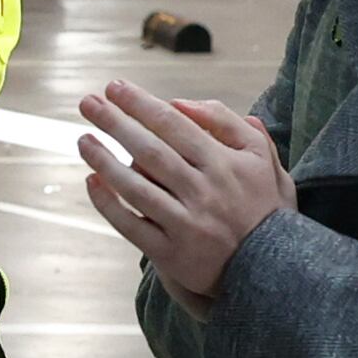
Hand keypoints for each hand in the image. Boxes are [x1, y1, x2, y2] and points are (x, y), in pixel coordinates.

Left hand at [77, 78, 292, 309]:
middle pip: (150, 151)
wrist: (275, 270)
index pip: (174, 126)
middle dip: (115, 123)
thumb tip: (181, 103)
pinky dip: (108, 204)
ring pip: (136, 187)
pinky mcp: (172, 255)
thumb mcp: (262, 158)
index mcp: (225, 164)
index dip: (141, 104)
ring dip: (104, 161)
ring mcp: (186, 224)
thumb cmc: (264, 206)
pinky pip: (131, 226)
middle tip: (87, 103)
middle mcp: (204, 192)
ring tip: (83, 140)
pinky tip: (90, 181)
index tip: (114, 87)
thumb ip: (229, 124)